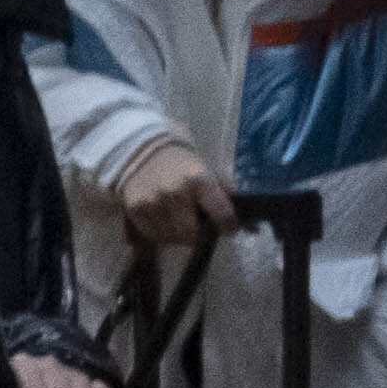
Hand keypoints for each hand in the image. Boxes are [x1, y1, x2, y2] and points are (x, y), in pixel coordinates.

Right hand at [103, 138, 237, 261]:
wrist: (142, 151)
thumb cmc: (181, 162)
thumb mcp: (208, 170)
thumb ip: (225, 193)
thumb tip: (251, 224)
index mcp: (199, 180)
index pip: (221, 213)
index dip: (228, 226)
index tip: (229, 228)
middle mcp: (175, 193)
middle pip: (192, 232)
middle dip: (201, 235)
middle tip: (202, 230)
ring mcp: (153, 202)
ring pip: (172, 237)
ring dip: (181, 237)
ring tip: (183, 227)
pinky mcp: (135, 209)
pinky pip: (153, 234)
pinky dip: (162, 235)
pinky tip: (166, 225)